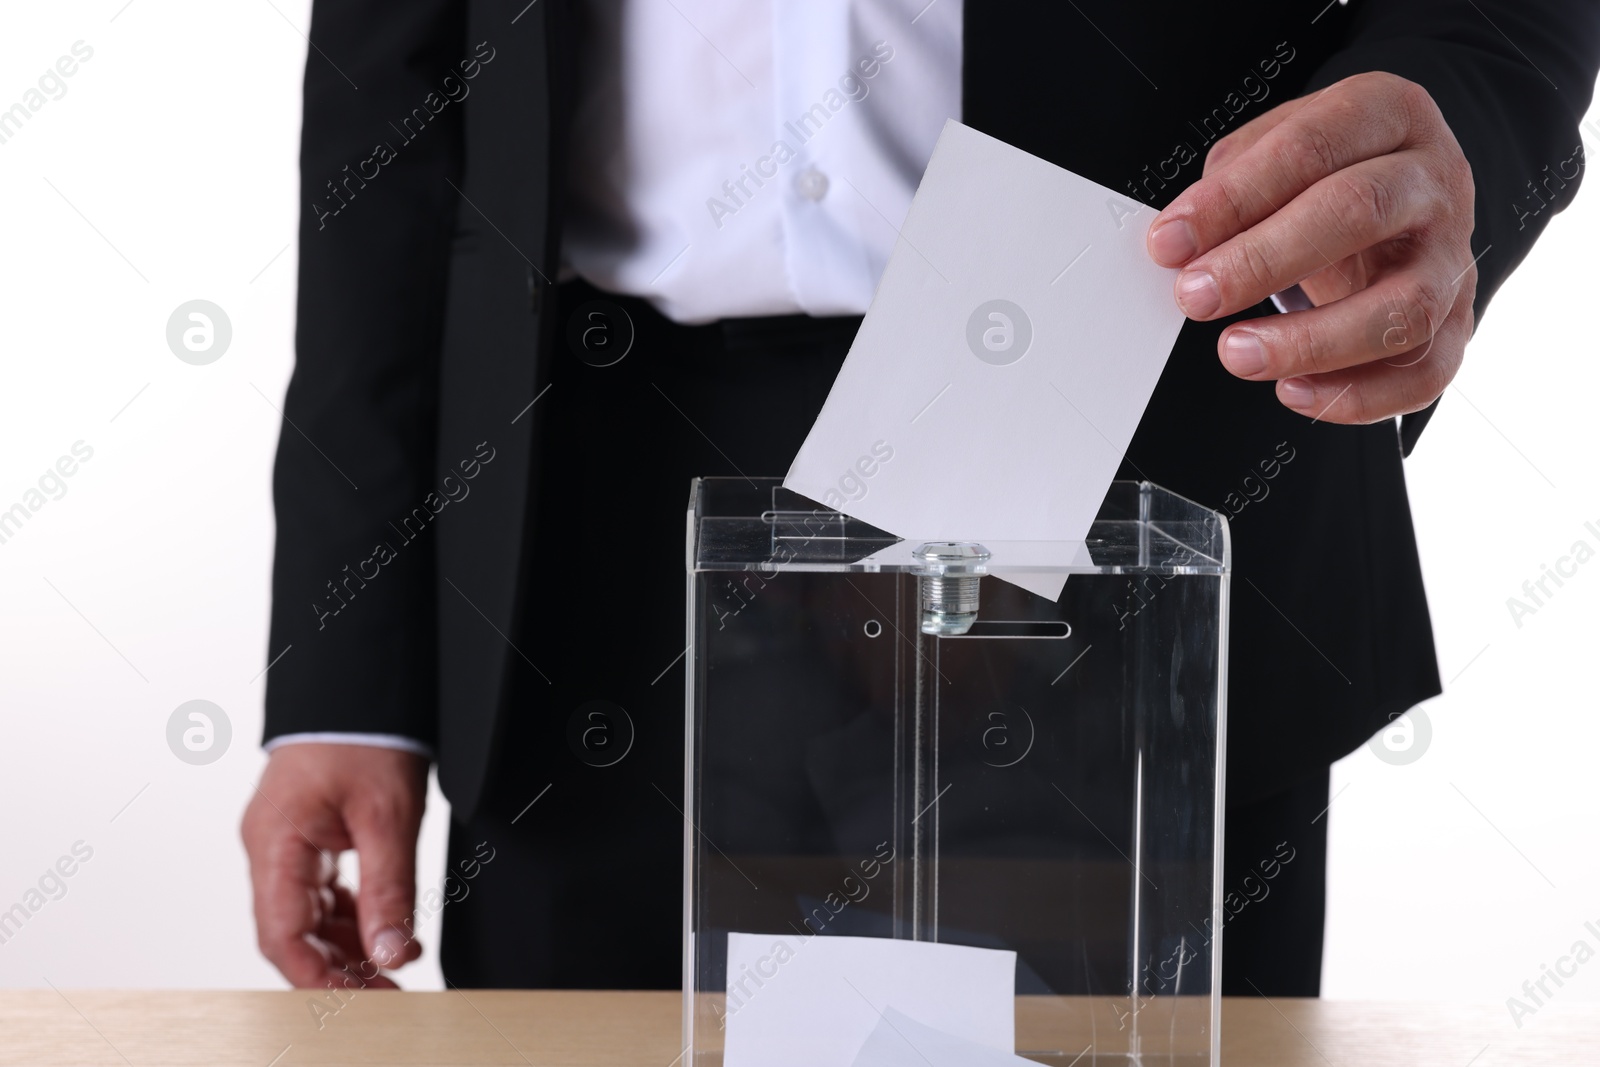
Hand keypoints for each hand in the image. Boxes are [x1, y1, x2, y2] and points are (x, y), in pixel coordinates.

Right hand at [241, 743, 427, 988]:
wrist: (363, 684)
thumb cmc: (367, 734)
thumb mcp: (389, 816)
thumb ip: (389, 888)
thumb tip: (391, 954)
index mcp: (276, 843)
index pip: (282, 935)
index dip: (319, 978)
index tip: (365, 1000)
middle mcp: (270, 847)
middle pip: (292, 931)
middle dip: (338, 969)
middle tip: (391, 993)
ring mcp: (284, 841)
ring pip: (307, 914)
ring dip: (347, 945)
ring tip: (394, 966)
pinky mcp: (305, 834)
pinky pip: (320, 891)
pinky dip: (351, 914)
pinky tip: (384, 930)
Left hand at [1146, 72, 1476, 423]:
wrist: (1404, 197)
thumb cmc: (1329, 172)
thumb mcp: (1276, 146)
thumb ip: (1229, 185)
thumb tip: (1180, 242)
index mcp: (1388, 115)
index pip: (1309, 149)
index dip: (1232, 199)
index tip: (1170, 242)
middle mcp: (1433, 181)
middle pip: (1358, 213)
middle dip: (1262, 261)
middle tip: (1196, 296)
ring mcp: (1452, 256)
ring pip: (1403, 305)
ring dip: (1311, 341)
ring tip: (1238, 352)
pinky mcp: (1457, 322)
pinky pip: (1426, 371)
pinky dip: (1359, 395)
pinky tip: (1294, 393)